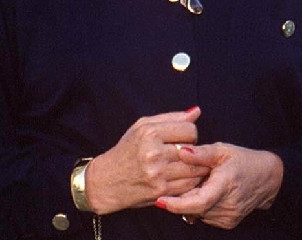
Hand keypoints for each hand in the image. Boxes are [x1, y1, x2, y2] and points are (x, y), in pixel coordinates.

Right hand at [85, 108, 210, 213]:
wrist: (105, 182)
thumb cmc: (126, 151)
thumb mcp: (142, 127)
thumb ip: (171, 118)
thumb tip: (197, 111)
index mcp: (150, 133)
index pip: (189, 130)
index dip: (189, 134)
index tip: (182, 139)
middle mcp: (154, 153)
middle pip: (194, 149)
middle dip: (194, 152)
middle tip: (186, 154)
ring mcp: (158, 173)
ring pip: (194, 168)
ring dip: (196, 167)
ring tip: (188, 165)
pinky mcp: (160, 190)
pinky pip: (188, 184)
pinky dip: (190, 181)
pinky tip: (182, 177)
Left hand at [156, 144, 283, 228]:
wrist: (268, 178)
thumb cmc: (244, 161)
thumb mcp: (223, 151)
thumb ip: (201, 153)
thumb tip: (181, 151)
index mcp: (225, 186)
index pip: (197, 202)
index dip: (177, 204)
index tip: (160, 201)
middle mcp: (227, 205)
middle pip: (193, 207)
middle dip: (184, 196)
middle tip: (187, 180)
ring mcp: (228, 217)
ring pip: (197, 213)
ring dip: (193, 200)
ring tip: (203, 184)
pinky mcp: (228, 223)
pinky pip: (205, 216)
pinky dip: (201, 206)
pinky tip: (208, 192)